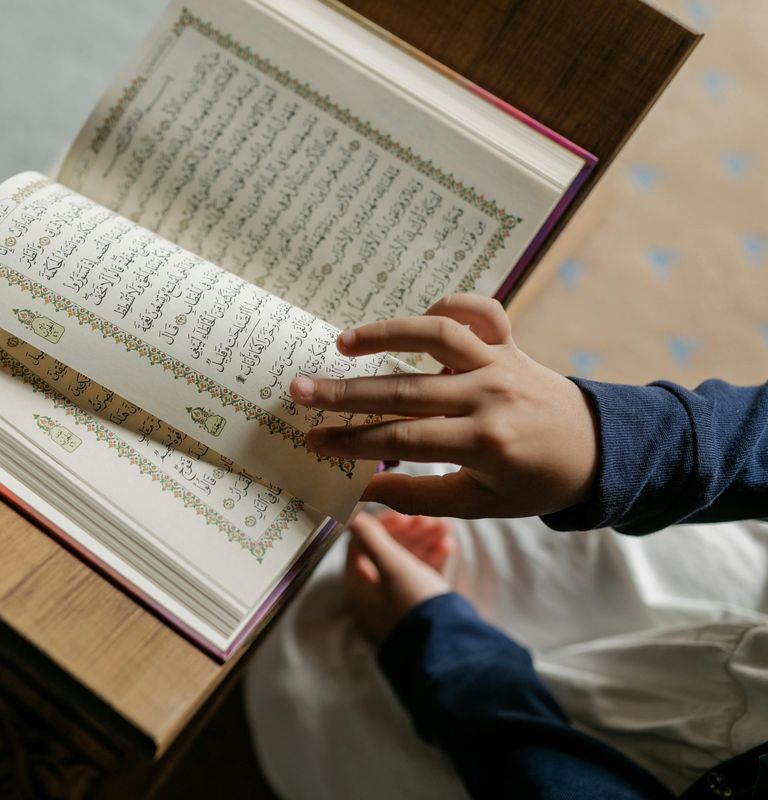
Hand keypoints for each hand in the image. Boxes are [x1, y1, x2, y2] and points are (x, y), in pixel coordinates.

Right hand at [291, 294, 599, 517]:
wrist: (599, 451)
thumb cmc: (533, 483)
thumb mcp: (478, 504)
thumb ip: (417, 496)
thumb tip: (359, 492)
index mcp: (484, 444)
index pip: (402, 439)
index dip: (352, 441)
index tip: (313, 439)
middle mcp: (491, 396)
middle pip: (405, 390)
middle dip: (346, 393)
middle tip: (299, 390)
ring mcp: (502, 364)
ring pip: (437, 337)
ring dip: (386, 334)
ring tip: (341, 344)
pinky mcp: (511, 344)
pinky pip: (480, 311)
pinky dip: (449, 305)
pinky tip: (417, 318)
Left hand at [344, 511, 451, 642]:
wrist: (448, 645)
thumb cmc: (414, 604)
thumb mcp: (392, 566)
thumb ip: (371, 538)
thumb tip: (351, 515)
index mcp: (359, 588)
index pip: (361, 546)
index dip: (381, 526)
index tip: (403, 514)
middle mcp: (374, 597)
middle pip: (386, 552)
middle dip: (408, 532)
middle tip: (428, 517)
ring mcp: (397, 603)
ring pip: (407, 562)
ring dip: (424, 541)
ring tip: (445, 526)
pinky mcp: (419, 608)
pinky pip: (422, 577)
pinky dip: (433, 559)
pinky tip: (448, 545)